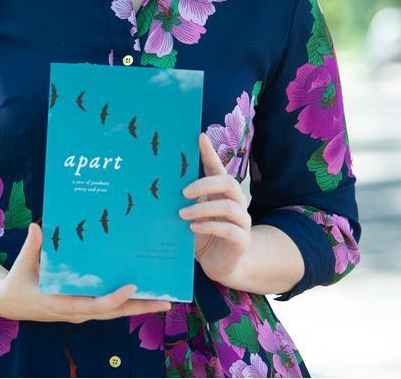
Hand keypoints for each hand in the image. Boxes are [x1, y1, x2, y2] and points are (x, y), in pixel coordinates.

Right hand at [0, 223, 172, 322]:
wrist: (9, 302)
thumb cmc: (16, 283)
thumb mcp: (22, 265)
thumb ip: (32, 247)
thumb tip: (38, 227)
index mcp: (63, 304)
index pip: (95, 306)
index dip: (115, 298)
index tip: (133, 286)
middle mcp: (78, 312)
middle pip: (115, 313)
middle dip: (141, 307)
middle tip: (167, 301)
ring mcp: (82, 312)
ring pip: (116, 312)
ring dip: (139, 306)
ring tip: (164, 298)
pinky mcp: (84, 307)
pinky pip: (109, 307)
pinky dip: (127, 301)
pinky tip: (142, 291)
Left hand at [179, 132, 251, 280]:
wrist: (218, 264)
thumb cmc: (202, 233)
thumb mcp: (191, 213)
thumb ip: (185, 199)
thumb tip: (158, 182)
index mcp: (222, 193)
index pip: (218, 168)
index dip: (209, 152)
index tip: (199, 137)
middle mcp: (236, 202)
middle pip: (228, 182)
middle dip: (205, 184)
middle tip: (183, 192)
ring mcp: (242, 221)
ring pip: (229, 205)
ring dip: (202, 208)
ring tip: (182, 214)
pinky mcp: (242, 239)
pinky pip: (229, 229)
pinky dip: (209, 225)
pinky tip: (193, 227)